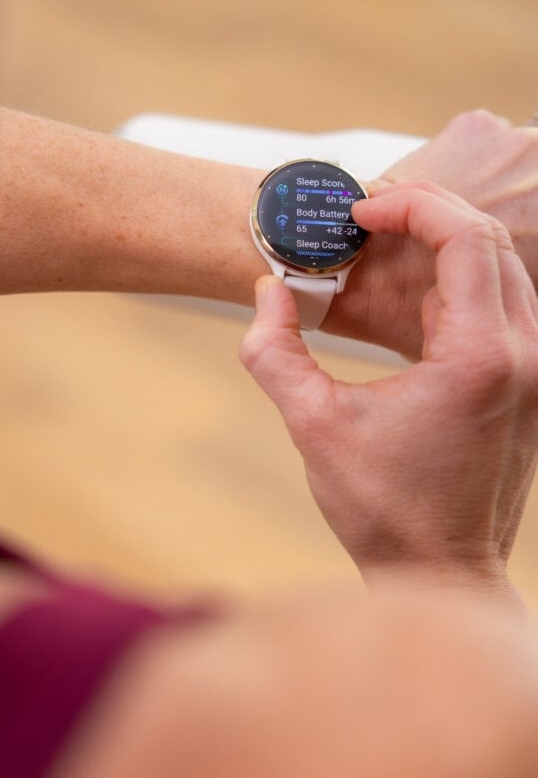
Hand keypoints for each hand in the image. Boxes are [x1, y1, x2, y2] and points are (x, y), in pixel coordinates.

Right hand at [240, 183, 537, 606]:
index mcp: (480, 357)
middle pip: (487, 242)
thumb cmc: (385, 511)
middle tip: (365, 221)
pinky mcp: (523, 387)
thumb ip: (275, 351)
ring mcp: (531, 372)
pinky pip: (494, 312)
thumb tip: (266, 290)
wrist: (441, 571)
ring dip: (438, 253)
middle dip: (424, 217)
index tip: (360, 211)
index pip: (465, 237)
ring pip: (496, 273)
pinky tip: (399, 308)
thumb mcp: (314, 427)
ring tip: (375, 258)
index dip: (411, 206)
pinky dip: (449, 293)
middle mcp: (522, 355)